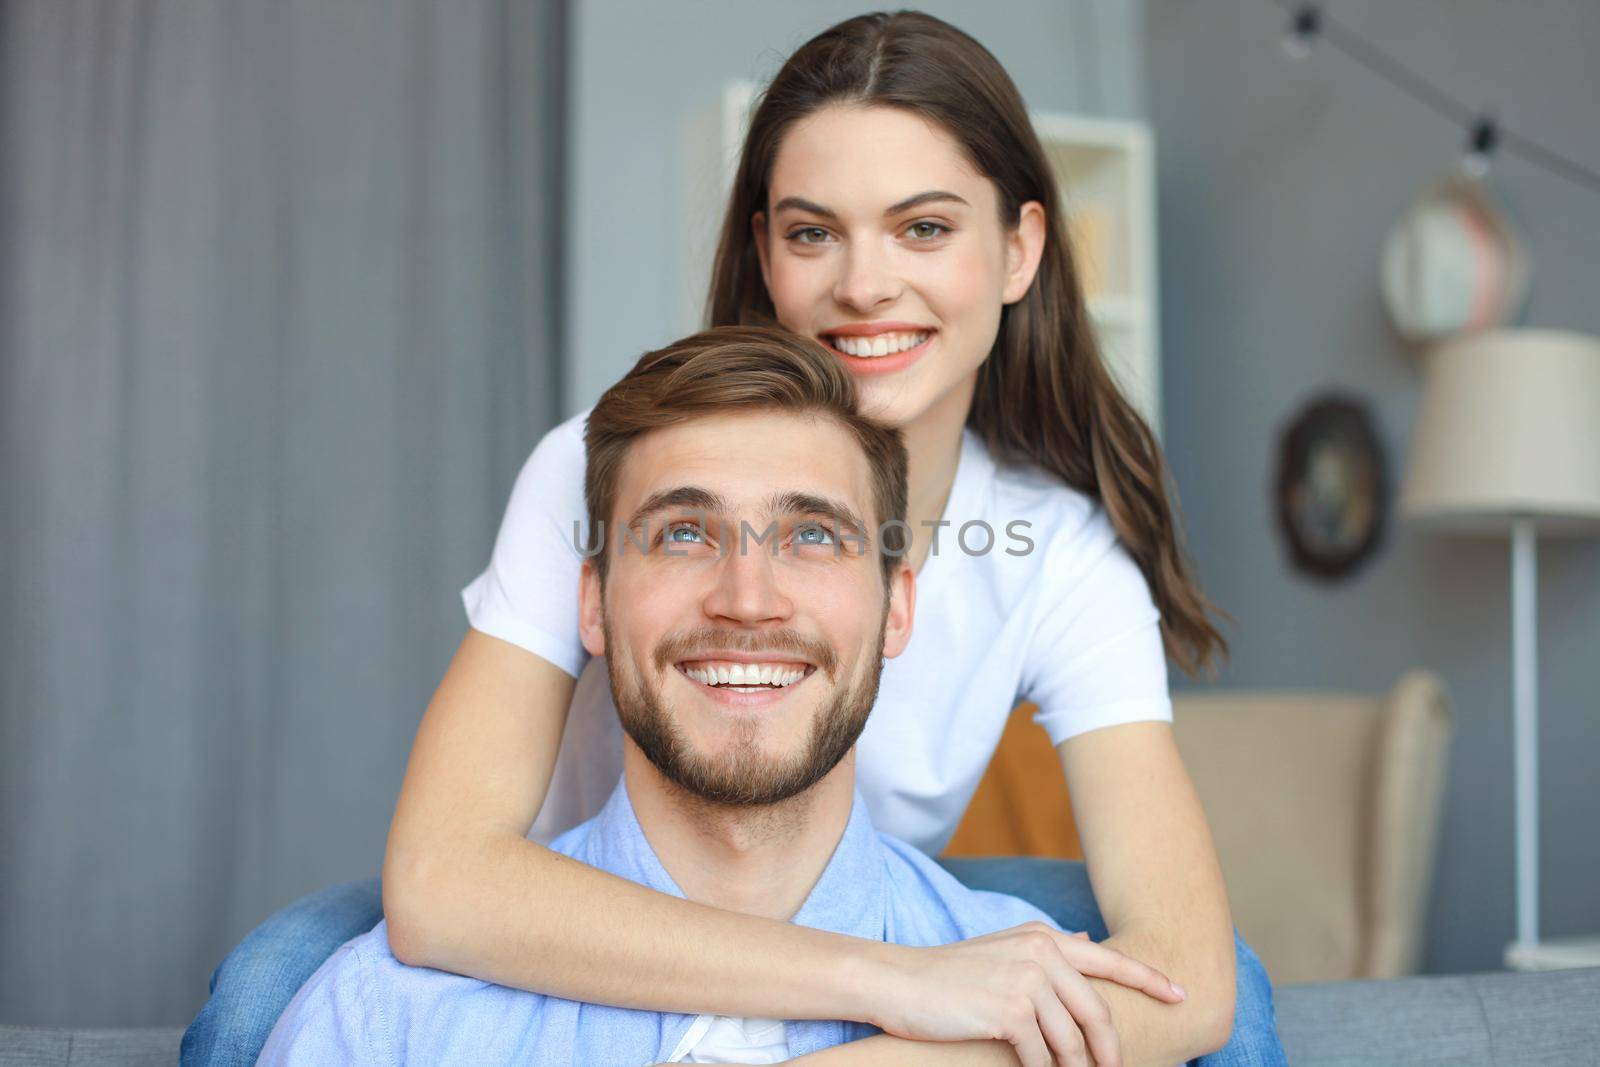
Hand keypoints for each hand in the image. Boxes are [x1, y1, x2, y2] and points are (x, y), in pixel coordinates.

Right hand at [866, 922, 1185, 1066]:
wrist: (899, 982)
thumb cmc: (950, 973)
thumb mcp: (1004, 949)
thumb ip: (1048, 949)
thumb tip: (1087, 940)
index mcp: (1043, 937)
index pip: (1110, 959)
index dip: (1150, 979)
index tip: (1182, 995)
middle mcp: (1041, 952)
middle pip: (1098, 1012)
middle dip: (1112, 1051)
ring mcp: (1027, 980)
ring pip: (1072, 1042)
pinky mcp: (1010, 1012)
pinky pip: (1042, 1057)